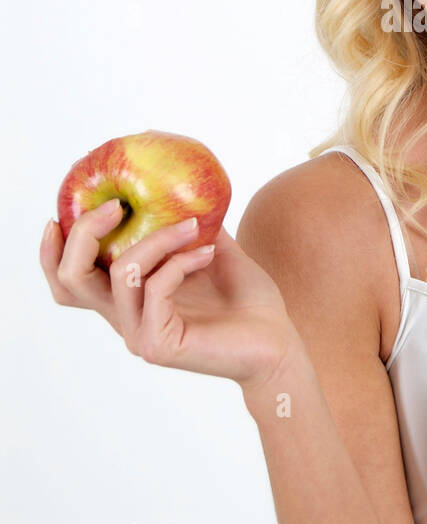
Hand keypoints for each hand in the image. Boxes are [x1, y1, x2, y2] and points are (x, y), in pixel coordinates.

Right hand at [39, 199, 297, 392]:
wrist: (277, 343)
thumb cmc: (247, 300)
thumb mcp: (211, 248)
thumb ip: (187, 223)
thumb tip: (176, 180)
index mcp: (127, 298)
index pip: (69, 281)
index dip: (52, 251)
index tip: (59, 214)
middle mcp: (124, 318)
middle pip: (71, 280)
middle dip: (84, 233)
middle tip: (118, 206)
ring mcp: (139, 333)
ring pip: (121, 273)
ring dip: (157, 238)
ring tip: (193, 225)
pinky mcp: (159, 343)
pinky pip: (155, 288)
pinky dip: (180, 261)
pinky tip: (208, 254)